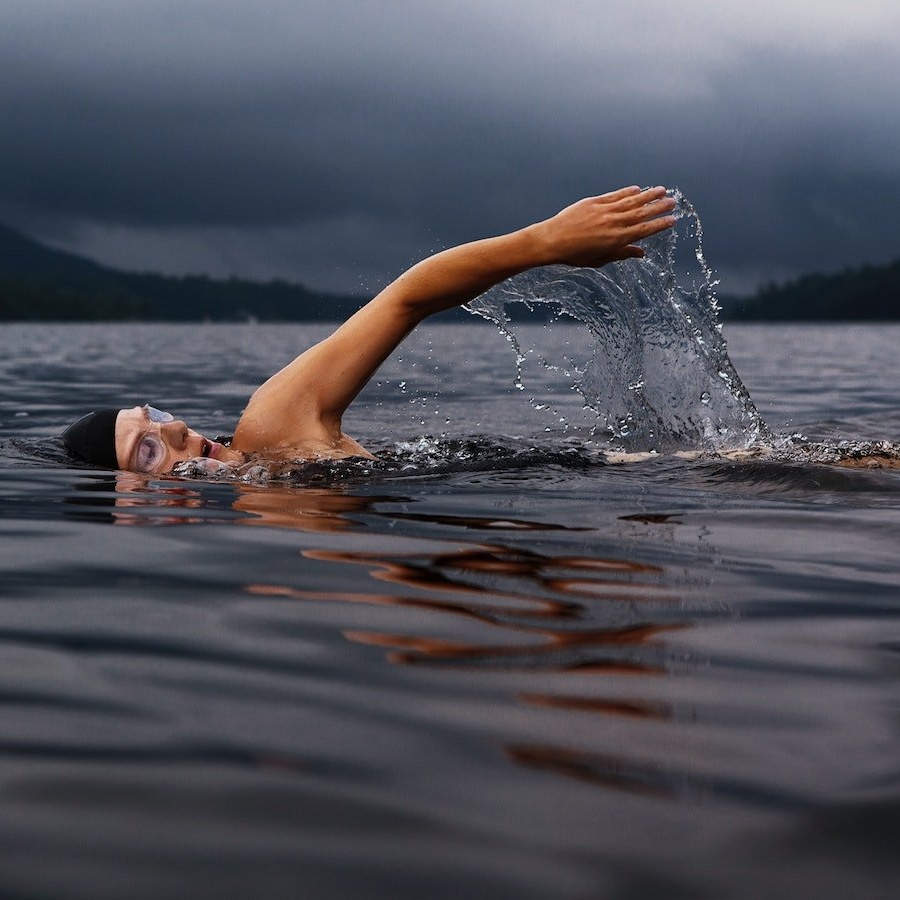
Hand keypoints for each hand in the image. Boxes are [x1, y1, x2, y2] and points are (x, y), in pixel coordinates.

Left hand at [532, 186, 676, 267]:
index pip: (644, 230)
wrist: (552, 240)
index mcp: (616, 240)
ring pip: (631, 201)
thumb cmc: (575, 254)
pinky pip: (615, 195)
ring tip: (662, 190)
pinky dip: (627, 191)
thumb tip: (641, 253)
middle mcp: (613, 223)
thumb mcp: (600, 259)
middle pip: (642, 213)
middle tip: (673, 201)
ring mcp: (604, 211)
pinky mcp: (594, 202)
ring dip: (648, 195)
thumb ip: (621, 254)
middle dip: (659, 207)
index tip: (672, 220)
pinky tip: (637, 189)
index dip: (660, 224)